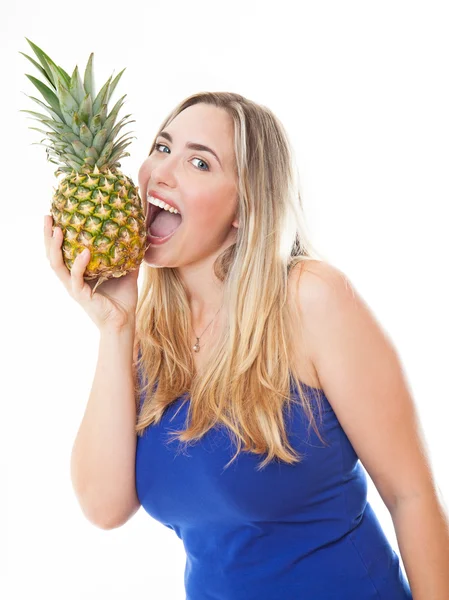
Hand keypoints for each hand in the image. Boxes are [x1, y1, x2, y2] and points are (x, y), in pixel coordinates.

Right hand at [44, 214, 139, 331]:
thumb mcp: (125, 272)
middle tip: (47, 216)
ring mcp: (74, 287)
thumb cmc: (123, 300)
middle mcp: (72, 279)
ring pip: (57, 265)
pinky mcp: (81, 295)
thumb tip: (136, 235)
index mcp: (78, 273)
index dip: (56, 234)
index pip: (62, 250)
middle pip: (52, 254)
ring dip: (55, 246)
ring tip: (58, 229)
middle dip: (47, 235)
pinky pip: (76, 277)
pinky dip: (79, 264)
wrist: (124, 322)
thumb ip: (126, 256)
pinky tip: (84, 251)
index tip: (56, 214)